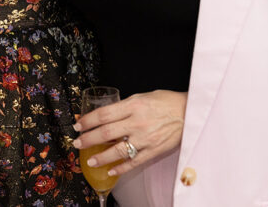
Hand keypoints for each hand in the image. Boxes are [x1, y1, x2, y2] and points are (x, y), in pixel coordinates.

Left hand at [72, 90, 186, 177]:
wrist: (189, 112)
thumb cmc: (166, 102)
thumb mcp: (142, 97)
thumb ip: (124, 106)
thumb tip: (105, 115)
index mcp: (133, 106)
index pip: (104, 114)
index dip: (88, 121)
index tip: (78, 125)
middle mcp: (137, 122)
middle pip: (106, 133)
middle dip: (88, 139)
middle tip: (77, 143)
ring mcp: (145, 139)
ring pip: (117, 150)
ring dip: (101, 157)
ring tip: (90, 161)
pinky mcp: (154, 151)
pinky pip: (134, 162)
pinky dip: (121, 168)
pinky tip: (111, 171)